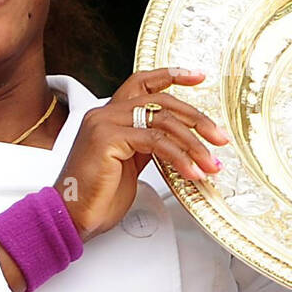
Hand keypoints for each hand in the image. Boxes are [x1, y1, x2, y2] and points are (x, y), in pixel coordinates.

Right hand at [53, 67, 228, 241]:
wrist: (72, 216)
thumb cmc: (98, 195)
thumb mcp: (130, 163)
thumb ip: (148, 143)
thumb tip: (180, 140)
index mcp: (110, 115)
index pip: (142, 82)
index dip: (172, 75)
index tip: (198, 77)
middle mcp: (106, 113)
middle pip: (161, 101)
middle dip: (197, 119)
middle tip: (219, 138)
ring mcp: (105, 123)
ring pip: (163, 121)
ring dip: (194, 144)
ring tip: (210, 164)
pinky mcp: (108, 138)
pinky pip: (156, 140)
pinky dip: (179, 156)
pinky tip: (191, 171)